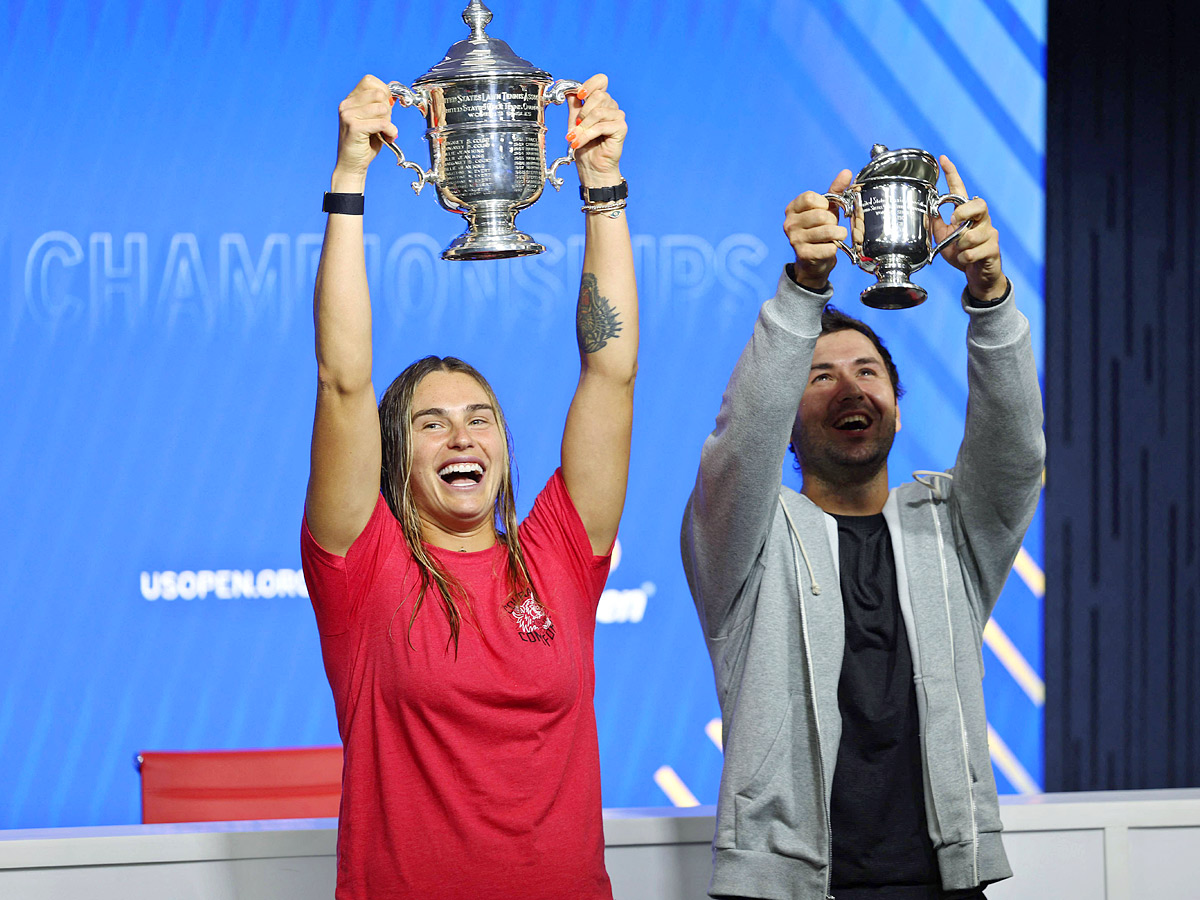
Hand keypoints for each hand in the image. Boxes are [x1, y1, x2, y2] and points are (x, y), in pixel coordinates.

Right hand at [332, 75, 399, 190]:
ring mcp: (348, 114)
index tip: (385, 108)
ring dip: (389, 122)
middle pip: (379, 93)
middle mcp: (346, 104)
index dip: (383, 92)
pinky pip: (382, 123)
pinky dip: (390, 131)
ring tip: (384, 132)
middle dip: (388, 109)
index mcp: (350, 100)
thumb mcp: (374, 120)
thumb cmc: (365, 144)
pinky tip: (387, 138)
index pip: (370, 81)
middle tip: (384, 123)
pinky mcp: (353, 126)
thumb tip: (393, 92)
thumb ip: (380, 105)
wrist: (352, 165)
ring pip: (382, 108)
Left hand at [568, 74, 625, 187]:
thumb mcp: (574, 121)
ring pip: (598, 111)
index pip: (601, 81)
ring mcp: (618, 116)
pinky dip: (588, 135)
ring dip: (583, 127)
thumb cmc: (585, 145)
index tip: (579, 96)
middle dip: (582, 112)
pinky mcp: (621, 128)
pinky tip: (580, 143)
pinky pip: (601, 125)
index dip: (590, 85)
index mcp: (601, 101)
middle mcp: (611, 106)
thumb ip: (574, 104)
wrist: (591, 166)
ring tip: (576, 138)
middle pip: (598, 95)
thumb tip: (567, 89)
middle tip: (576, 127)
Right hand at [783, 169, 851, 289]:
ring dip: (838, 234)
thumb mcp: (827, 209)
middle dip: (833, 221)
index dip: (823, 204)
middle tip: (832, 226)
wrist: (814, 261)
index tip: (825, 210)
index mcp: (792, 209)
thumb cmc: (820, 230)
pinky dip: (835, 248)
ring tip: (836, 236)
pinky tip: (830, 248)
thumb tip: (846, 172)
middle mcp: (789, 224)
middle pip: (820, 215)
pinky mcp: (803, 255)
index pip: (809, 198)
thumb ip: (835, 191)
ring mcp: (794, 240)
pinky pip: (829, 247)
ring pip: (827, 231)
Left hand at [934, 156, 1005, 300]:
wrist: (977, 276)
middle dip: (964, 213)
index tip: (943, 160)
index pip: (960, 189)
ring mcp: (989, 233)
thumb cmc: (961, 253)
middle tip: (954, 222)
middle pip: (979, 204)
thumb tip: (924, 210)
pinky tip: (966, 260)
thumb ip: (935, 223)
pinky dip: (965, 258)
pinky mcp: (993, 249)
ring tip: (960, 251)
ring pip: (972, 234)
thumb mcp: (943, 237)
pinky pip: (974, 252)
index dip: (952, 174)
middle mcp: (981, 219)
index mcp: (967, 213)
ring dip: (960, 246)